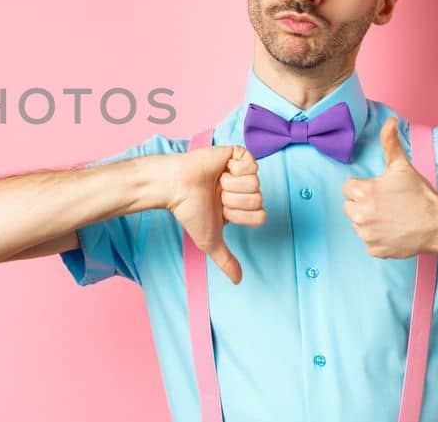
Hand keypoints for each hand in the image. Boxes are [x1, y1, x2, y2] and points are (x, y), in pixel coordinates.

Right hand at [167, 144, 263, 283]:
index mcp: (241, 207)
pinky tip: (222, 169)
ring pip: (256, 183)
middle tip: (216, 195)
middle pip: (259, 200)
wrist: (177, 187)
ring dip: (232, 185)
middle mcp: (243, 189)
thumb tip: (238, 281)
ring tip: (216, 182)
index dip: (241, 216)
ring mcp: (241, 171)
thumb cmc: (190, 211)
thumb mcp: (210, 241)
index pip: (260, 216)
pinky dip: (236, 168)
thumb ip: (226, 260)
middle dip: (234, 200)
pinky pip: (252, 163)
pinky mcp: (237, 154)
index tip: (221, 211)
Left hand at [340, 117, 437, 258]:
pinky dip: (378, 238)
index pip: (348, 188)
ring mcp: (366, 234)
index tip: (378, 190)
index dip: (363, 187)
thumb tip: (390, 122)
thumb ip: (390, 143)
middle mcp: (360, 214)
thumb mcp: (402, 167)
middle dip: (363, 204)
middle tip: (385, 204)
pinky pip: (368, 242)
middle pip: (349, 207)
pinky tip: (393, 231)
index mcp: (363, 192)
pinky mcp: (374, 250)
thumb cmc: (420, 194)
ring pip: (358, 225)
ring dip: (369, 221)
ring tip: (391, 217)